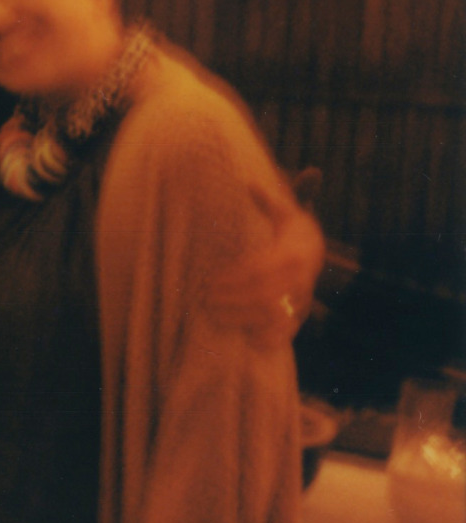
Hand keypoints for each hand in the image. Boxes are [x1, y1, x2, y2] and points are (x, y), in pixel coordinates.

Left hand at [205, 179, 325, 348]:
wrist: (318, 250)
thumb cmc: (292, 230)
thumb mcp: (285, 212)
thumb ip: (268, 201)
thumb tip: (250, 183)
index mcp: (293, 254)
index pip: (260, 270)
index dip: (233, 278)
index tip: (210, 280)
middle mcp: (300, 279)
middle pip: (263, 294)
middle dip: (231, 299)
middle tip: (204, 299)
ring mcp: (301, 299)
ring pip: (272, 315)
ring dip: (242, 318)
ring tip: (213, 316)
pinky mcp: (301, 314)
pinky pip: (288, 332)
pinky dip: (269, 338)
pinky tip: (247, 339)